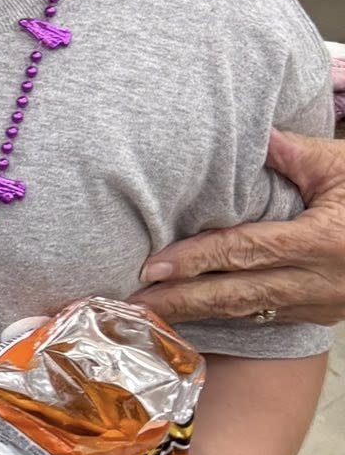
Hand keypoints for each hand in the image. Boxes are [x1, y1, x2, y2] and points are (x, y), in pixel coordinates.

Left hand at [135, 130, 344, 328]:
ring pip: (246, 314)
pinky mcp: (317, 316)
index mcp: (322, 242)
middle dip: (180, 301)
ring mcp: (318, 306)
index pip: (246, 252)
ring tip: (147, 314)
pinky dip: (222, 317)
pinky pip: (261, 319)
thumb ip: (297, 155)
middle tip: (130, 303)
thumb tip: (253, 134)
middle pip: (236, 295)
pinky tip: (189, 316)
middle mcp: (317, 282)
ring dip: (194, 315)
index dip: (197, 260)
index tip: (153, 265)